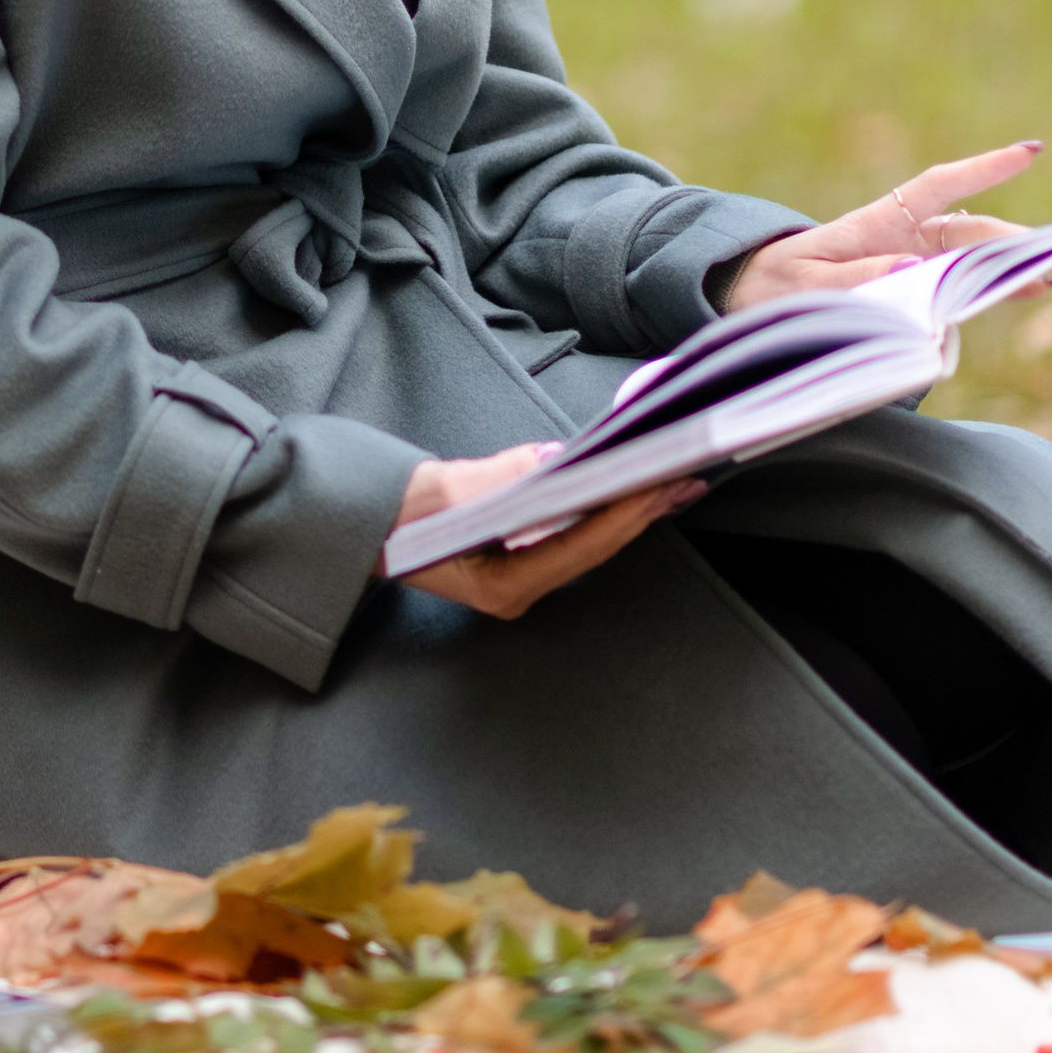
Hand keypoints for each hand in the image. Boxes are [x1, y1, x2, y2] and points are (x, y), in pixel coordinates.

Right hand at [384, 444, 706, 618]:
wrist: (369, 527)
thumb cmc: (395, 516)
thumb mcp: (443, 491)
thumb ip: (499, 478)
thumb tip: (551, 459)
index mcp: (501, 587)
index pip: (578, 548)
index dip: (621, 515)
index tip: (655, 486)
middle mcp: (518, 593)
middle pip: (594, 551)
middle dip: (639, 514)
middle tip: (682, 479)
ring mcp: (522, 581)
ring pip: (589, 548)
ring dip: (629, 515)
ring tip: (669, 485)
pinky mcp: (522, 563)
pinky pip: (575, 540)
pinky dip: (603, 515)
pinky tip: (627, 495)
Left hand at [723, 139, 1050, 310]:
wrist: (748, 301)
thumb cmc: (773, 287)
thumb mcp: (804, 285)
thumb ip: (856, 277)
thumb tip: (914, 268)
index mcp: (877, 222)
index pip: (939, 188)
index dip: (984, 169)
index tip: (1032, 152)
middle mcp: (904, 237)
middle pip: (975, 231)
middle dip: (1028, 238)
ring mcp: (912, 263)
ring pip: (977, 258)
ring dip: (1023, 263)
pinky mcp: (911, 291)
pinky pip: (961, 288)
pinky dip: (996, 289)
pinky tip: (1031, 290)